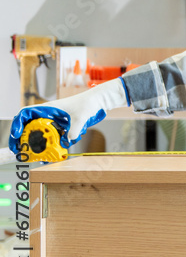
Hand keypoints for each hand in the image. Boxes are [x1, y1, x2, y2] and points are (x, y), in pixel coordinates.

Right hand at [8, 79, 128, 154]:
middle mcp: (47, 114)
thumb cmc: (87, 104)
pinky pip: (50, 136)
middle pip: (28, 125)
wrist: (97, 102)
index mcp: (48, 108)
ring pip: (38, 132)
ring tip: (30, 154)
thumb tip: (68, 140)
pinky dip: (47, 144)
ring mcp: (53, 121)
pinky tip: (48, 152)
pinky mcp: (60, 126)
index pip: (26, 113)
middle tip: (19, 150)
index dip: (18, 123)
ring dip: (33, 142)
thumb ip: (74, 129)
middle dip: (21, 137)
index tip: (17, 134)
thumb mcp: (81, 117)